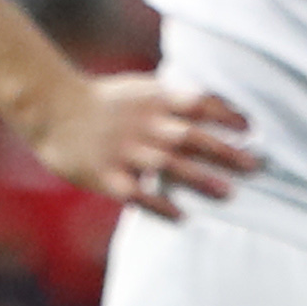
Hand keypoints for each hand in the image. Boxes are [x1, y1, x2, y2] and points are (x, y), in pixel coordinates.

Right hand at [18, 73, 255, 217]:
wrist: (51, 108)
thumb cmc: (102, 101)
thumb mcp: (139, 89)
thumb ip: (172, 99)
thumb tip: (213, 105)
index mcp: (153, 100)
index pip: (197, 104)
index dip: (226, 114)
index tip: (251, 128)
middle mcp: (142, 124)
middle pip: (190, 136)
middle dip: (224, 151)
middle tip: (254, 166)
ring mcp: (123, 150)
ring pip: (167, 165)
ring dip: (200, 178)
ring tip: (229, 194)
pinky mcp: (105, 175)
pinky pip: (136, 193)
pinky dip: (159, 204)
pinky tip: (182, 216)